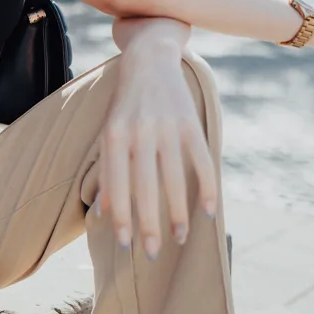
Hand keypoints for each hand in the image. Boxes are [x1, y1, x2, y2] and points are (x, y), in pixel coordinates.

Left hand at [93, 38, 216, 259]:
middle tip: (153, 254)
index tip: (125, 245)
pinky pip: (202, 162)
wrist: (149, 59)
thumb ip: (108, 169)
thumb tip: (105, 211)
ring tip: (180, 238)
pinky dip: (207, 188)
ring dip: (178, 214)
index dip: (121, 218)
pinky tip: (208, 212)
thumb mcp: (108, 131)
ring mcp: (167, 127)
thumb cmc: (124, 104)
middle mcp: (139, 132)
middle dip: (149, 225)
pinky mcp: (190, 123)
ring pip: (174, 180)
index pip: (117, 186)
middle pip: (145, 189)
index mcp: (113, 136)